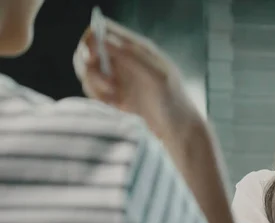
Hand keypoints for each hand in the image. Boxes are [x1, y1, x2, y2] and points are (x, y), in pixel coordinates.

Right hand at [72, 17, 202, 140]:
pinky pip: (93, 90)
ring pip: (88, 71)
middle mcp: (125, 59)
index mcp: (138, 48)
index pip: (105, 30)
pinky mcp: (114, 94)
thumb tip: (103, 39)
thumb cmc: (173, 101)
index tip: (94, 57)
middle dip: (88, 66)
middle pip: (89, 50)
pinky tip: (116, 105)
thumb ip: (132, 56)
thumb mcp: (157, 77)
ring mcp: (118, 77)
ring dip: (94, 85)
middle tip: (108, 84)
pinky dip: (99, 97)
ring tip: (115, 97)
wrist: (177, 130)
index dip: (92, 39)